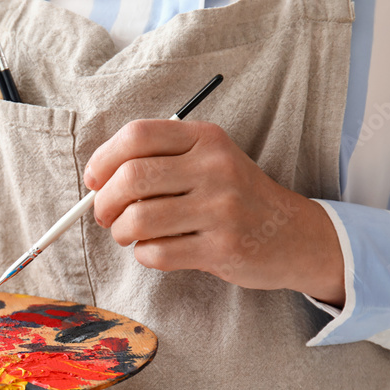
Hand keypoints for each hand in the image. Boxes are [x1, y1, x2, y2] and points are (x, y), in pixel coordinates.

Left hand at [84, 119, 345, 305]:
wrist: (294, 234)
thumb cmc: (235, 197)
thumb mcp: (208, 161)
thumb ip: (159, 161)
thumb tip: (97, 182)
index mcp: (205, 139)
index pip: (137, 135)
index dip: (103, 159)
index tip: (94, 180)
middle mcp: (214, 168)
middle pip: (131, 178)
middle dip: (104, 202)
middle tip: (104, 215)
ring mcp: (221, 209)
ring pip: (139, 219)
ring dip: (121, 232)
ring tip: (128, 235)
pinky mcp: (222, 248)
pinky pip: (157, 253)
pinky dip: (144, 255)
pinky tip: (155, 250)